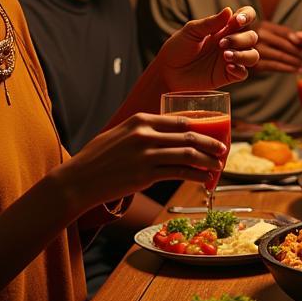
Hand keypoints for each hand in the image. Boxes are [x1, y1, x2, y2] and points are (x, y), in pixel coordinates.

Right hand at [55, 113, 226, 213]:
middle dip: (211, 143)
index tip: (213, 132)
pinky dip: (196, 175)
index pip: (180, 120)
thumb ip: (143, 131)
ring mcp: (146, 155)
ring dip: (208, 160)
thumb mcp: (120, 134)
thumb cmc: (97, 158)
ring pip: (188, 155)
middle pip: (189, 136)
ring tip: (218, 165)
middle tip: (224, 148)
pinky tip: (204, 179)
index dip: (202, 127)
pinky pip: (179, 173)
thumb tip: (167, 134)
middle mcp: (146, 134)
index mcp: (141, 120)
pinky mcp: (146, 175)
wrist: (78, 180)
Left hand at [157, 6, 258, 89]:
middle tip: (220, 43)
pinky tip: (228, 67)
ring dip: (243, 54)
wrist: (167, 72)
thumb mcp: (191, 32)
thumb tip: (229, 10)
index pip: (246, 17)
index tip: (238, 20)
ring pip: (253, 55)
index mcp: (223, 28)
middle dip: (240, 39)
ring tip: (225, 56)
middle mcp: (231, 42)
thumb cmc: (177, 48)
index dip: (248, 16)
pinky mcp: (227, 75)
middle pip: (252, 37)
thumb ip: (210, 23)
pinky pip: (244, 73)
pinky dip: (239, 69)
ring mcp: (230, 59)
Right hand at [253, 22, 301, 73]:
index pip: (286, 33)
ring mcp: (254, 51)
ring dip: (296, 62)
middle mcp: (258, 37)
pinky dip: (288, 69)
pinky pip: (275, 67)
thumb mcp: (273, 34)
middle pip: (285, 45)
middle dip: (299, 52)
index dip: (299, 40)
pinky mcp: (254, 64)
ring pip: (281, 57)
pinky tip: (296, 70)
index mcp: (263, 26)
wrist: (236, 52)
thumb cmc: (261, 40)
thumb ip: (295, 34)